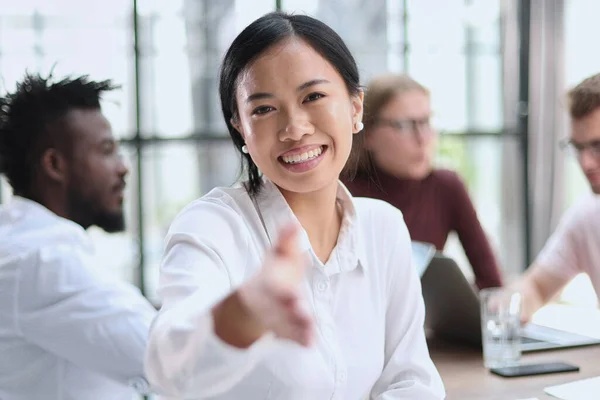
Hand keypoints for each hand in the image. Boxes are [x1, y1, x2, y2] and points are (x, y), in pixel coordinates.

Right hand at [237, 224, 313, 346]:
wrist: (254, 302)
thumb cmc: (273, 274)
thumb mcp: (278, 256)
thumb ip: (286, 242)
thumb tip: (294, 223)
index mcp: (269, 284)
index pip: (275, 289)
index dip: (284, 292)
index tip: (293, 294)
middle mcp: (272, 303)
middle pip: (280, 308)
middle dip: (291, 310)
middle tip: (302, 310)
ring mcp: (277, 319)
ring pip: (286, 325)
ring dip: (298, 326)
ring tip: (310, 329)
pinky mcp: (285, 331)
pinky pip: (292, 337)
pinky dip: (300, 339)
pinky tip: (310, 342)